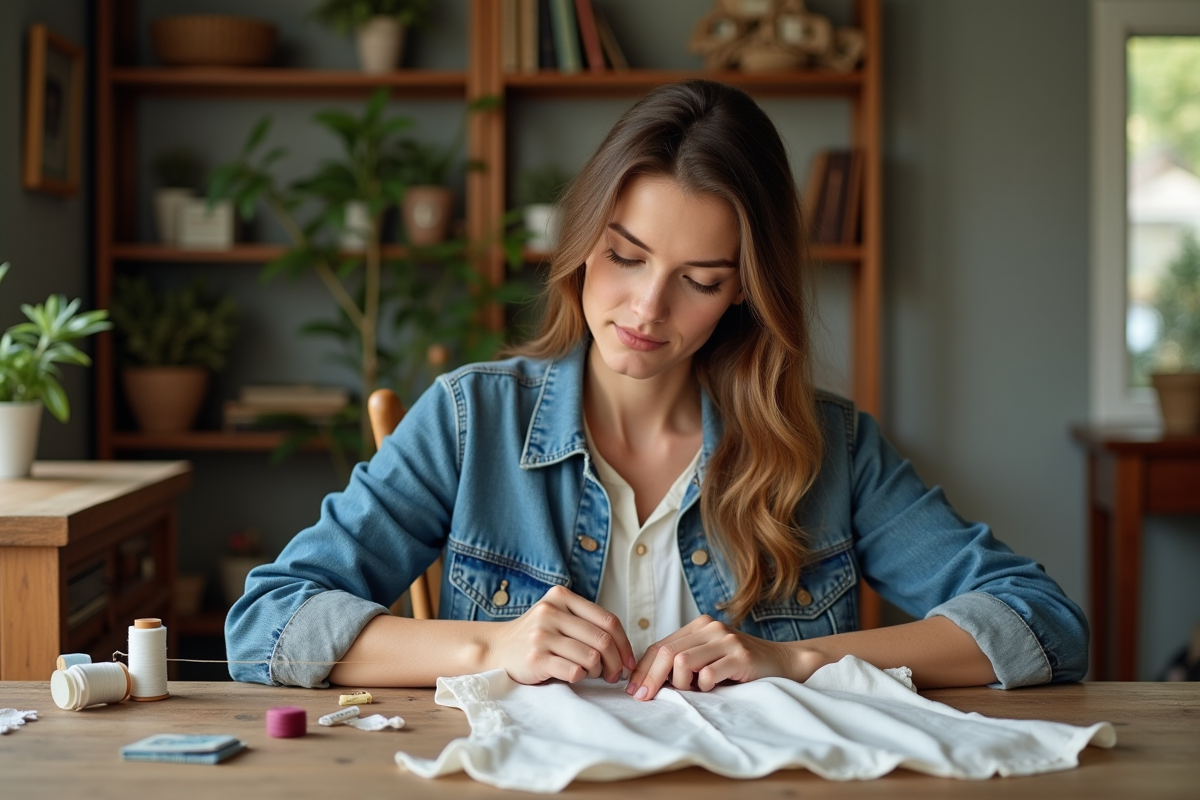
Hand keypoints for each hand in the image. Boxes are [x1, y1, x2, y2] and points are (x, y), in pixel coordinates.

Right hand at [486, 585, 636, 684]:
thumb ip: (586, 622)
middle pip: (603, 640)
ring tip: (591, 674)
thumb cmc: (536, 636)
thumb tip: (624, 649)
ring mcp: (541, 635)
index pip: (608, 620)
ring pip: (591, 657)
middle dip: (616, 663)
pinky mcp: (535, 658)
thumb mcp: (557, 616)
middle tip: (614, 675)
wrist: (497, 648)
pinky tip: (573, 675)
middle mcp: (551, 612)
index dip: (624, 644)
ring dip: (598, 671)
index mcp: (561, 597)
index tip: (629, 661)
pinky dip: (580, 677)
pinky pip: (574, 671)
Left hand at [625, 615, 822, 700]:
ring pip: (683, 661)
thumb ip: (683, 661)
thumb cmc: (738, 664)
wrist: (781, 661)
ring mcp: (726, 640)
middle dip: (650, 677)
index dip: (643, 669)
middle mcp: (710, 628)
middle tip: (643, 697)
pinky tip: (712, 688)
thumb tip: (646, 680)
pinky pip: (708, 674)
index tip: (633, 689)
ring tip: (691, 690)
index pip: (660, 645)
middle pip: (667, 652)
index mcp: (698, 626)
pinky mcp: (740, 656)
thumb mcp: (708, 657)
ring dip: (680, 683)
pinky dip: (703, 686)